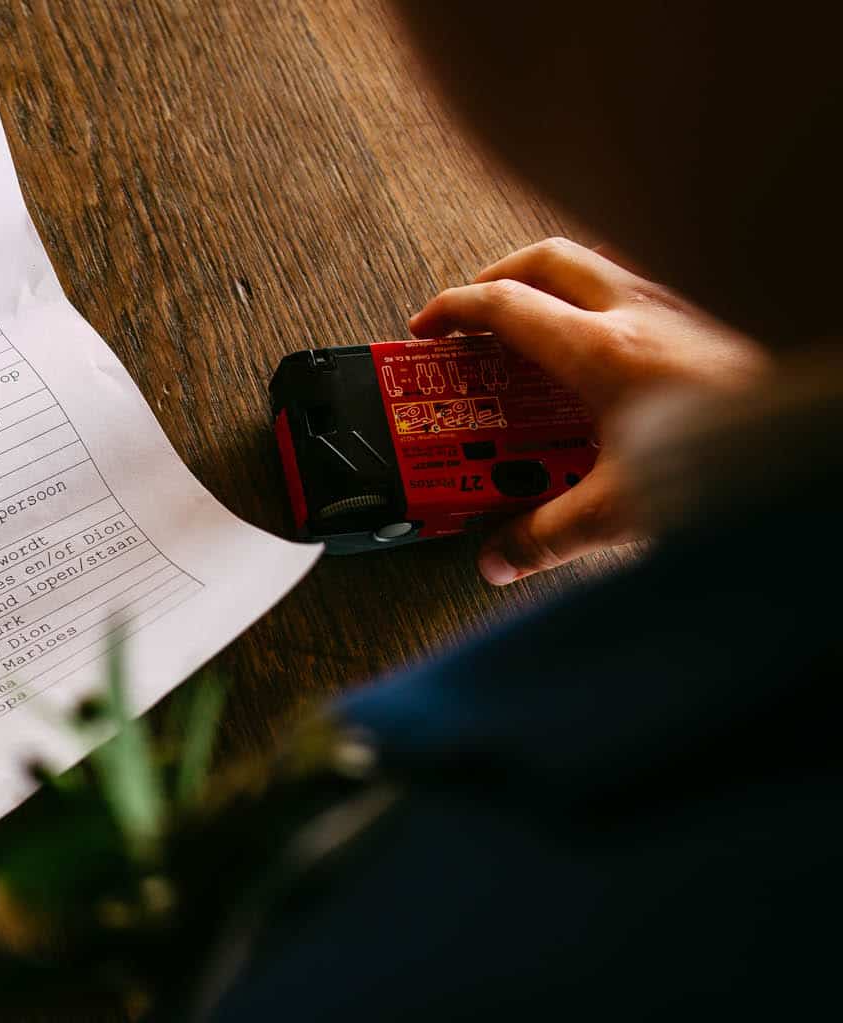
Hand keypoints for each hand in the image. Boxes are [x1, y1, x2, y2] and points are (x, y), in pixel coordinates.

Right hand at [408, 237, 765, 583]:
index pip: (504, 305)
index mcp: (602, 350)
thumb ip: (550, 535)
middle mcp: (640, 311)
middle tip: (471, 316)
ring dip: (556, 281)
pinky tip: (611, 345)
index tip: (426, 328)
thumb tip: (503, 556)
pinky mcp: (712, 317)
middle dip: (495, 279)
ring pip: (598, 261)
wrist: (816, 437)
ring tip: (536, 322)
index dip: (452, 310)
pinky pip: (643, 285)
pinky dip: (609, 300)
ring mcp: (681, 304)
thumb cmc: (742, 456)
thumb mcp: (624, 509)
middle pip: (544, 259)